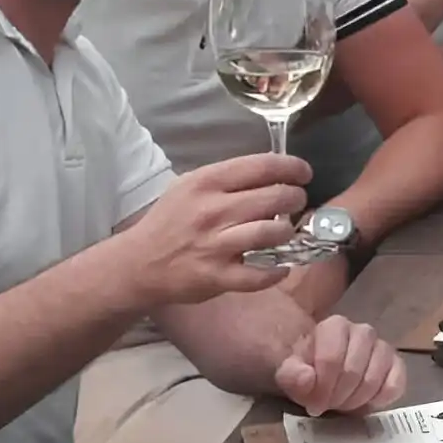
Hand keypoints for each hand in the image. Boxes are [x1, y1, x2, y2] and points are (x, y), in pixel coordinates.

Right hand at [114, 155, 305, 307]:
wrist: (139, 263)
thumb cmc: (169, 221)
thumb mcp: (189, 186)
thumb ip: (226, 179)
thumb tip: (270, 172)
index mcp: (207, 182)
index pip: (262, 165)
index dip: (292, 167)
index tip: (304, 172)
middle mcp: (213, 210)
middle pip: (275, 197)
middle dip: (296, 198)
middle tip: (296, 202)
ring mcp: (216, 245)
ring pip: (272, 232)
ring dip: (287, 231)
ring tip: (285, 231)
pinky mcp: (218, 276)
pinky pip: (262, 274)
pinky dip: (277, 270)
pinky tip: (279, 266)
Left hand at [275, 313, 404, 416]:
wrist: (322, 375)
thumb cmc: (305, 371)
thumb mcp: (287, 371)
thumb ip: (291, 374)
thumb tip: (307, 380)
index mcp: (335, 326)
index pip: (331, 359)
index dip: (322, 387)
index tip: (313, 405)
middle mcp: (363, 332)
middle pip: (353, 371)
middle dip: (338, 396)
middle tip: (328, 406)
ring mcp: (382, 348)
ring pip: (375, 378)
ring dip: (358, 399)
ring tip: (344, 405)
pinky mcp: (395, 366)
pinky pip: (397, 382)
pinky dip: (383, 398)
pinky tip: (369, 404)